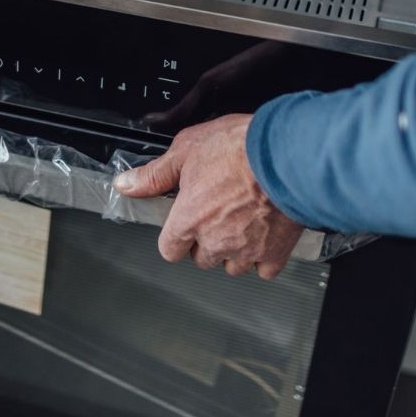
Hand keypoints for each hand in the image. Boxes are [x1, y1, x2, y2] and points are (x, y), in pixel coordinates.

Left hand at [112, 114, 302, 278]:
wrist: (288, 153)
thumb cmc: (240, 147)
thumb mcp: (186, 150)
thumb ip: (155, 174)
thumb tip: (127, 184)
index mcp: (189, 219)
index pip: (169, 250)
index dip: (175, 238)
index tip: (182, 225)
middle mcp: (216, 241)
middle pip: (202, 259)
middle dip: (205, 242)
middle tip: (216, 215)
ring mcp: (247, 250)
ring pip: (232, 266)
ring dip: (233, 251)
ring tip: (241, 223)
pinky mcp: (276, 251)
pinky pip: (264, 269)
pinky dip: (264, 256)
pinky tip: (264, 234)